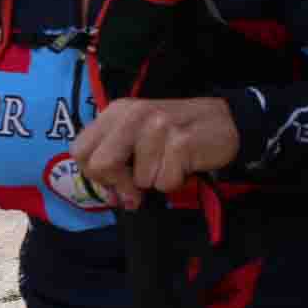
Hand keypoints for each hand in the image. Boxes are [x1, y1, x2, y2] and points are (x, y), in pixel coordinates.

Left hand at [71, 96, 239, 208]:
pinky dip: (176, 182)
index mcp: (118, 111)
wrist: (227, 122)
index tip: (116, 179)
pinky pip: (164, 182)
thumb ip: (115, 159)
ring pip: (138, 180)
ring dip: (156, 182)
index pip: (80, 150)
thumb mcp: (139, 137)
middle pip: (100, 165)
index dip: (94, 174)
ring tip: (171, 163)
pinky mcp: (181, 142)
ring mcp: (158, 126)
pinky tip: (186, 164)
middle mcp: (134, 114)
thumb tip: (111, 195)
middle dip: (119, 184)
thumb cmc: (178, 135)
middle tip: (139, 185)